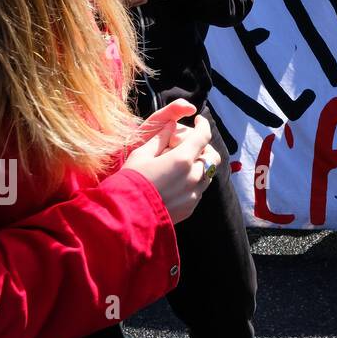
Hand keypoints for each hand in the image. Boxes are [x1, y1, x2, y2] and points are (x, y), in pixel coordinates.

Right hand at [123, 100, 221, 223]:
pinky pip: (199, 190)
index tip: (199, 120)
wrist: (124, 217)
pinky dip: (194, 181)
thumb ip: (160, 138)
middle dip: (205, 147)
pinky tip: (177, 181)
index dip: (203, 125)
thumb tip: (171, 125)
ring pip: (208, 174)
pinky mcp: (190, 207)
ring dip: (200, 165)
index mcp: (182, 160)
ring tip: (183, 164)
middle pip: (212, 156)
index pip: (203, 136)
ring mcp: (194, 194)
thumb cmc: (129, 182)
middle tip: (191, 145)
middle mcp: (193, 177)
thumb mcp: (141, 155)